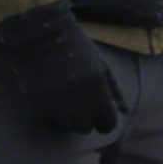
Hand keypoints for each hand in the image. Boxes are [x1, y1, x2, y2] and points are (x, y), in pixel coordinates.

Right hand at [0, 0, 121, 133]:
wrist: (40, 35)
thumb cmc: (75, 46)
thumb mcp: (100, 64)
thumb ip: (113, 88)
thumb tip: (124, 110)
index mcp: (98, 87)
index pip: (108, 123)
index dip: (105, 122)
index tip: (101, 117)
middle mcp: (78, 99)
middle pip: (87, 128)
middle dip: (87, 122)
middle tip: (82, 110)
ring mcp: (56, 102)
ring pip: (67, 128)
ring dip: (69, 121)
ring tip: (67, 107)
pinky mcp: (37, 103)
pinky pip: (49, 123)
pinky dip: (52, 119)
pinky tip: (53, 106)